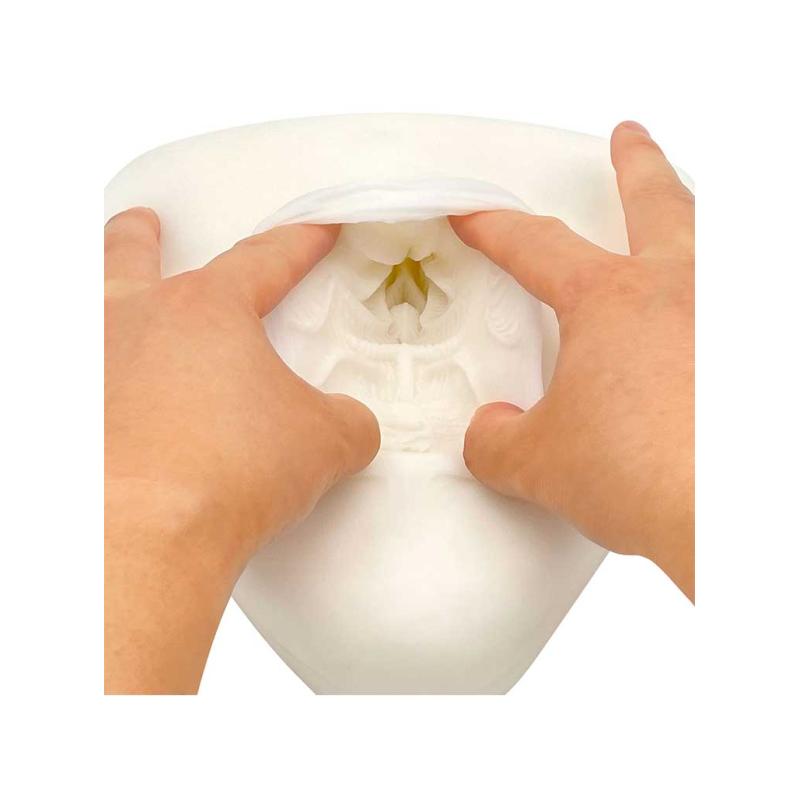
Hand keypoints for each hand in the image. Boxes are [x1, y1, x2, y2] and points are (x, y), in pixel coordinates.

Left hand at [105, 211, 378, 691]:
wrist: (145, 536)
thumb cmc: (229, 472)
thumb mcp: (327, 441)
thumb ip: (350, 421)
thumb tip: (350, 424)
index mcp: (207, 308)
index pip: (263, 259)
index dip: (298, 243)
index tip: (317, 232)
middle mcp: (137, 323)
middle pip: (133, 255)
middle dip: (142, 236)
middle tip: (146, 224)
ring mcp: (94, 369)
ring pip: (94, 312)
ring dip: (107, 301)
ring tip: (119, 311)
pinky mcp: (73, 420)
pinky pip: (87, 381)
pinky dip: (100, 382)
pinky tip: (117, 409)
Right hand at [449, 121, 693, 600]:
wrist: (730, 514)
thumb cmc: (649, 471)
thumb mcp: (539, 461)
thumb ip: (498, 441)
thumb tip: (489, 435)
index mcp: (610, 300)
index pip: (536, 246)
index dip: (496, 227)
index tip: (474, 217)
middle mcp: (679, 291)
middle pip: (654, 201)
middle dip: (635, 164)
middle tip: (629, 139)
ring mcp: (729, 317)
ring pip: (710, 240)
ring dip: (692, 216)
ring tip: (682, 211)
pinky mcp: (757, 355)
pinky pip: (738, 303)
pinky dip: (717, 296)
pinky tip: (705, 324)